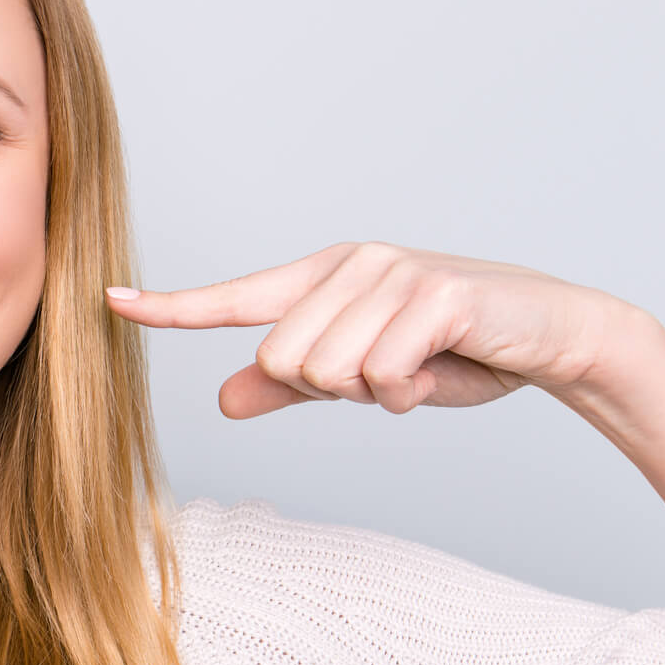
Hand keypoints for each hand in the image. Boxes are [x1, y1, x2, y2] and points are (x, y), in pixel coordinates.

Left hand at [106, 240, 634, 419]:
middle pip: (282, 361)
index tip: (110, 300)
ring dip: (374, 393)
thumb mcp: (364, 377)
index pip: (234, 297)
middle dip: (332, 390)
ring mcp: (392, 273)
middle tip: (387, 375)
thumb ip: (293, 388)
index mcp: (323, 279)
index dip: (172, 306)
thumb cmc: (455, 353)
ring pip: (328, 371)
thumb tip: (222, 398)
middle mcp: (350, 265)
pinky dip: (409, 392)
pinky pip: (381, 373)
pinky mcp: (435, 294)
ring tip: (417, 369)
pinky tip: (441, 369)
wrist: (553, 336)